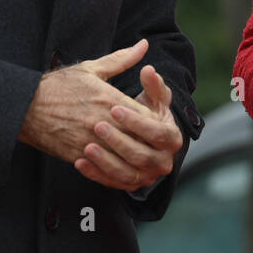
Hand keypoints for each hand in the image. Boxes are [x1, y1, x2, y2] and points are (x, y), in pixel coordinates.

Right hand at [18, 40, 155, 176]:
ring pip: (124, 161)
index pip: (146, 117)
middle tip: (156, 146)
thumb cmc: (58, 85)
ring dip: (136, 162)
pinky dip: (116, 173)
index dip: (155, 123)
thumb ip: (122, 59)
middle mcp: (102, 122)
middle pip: (139, 141)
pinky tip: (121, 169)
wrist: (24, 106)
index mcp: (109, 99)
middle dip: (150, 145)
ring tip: (142, 161)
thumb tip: (144, 45)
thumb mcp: (91, 68)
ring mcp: (90, 141)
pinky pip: (104, 172)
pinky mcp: (78, 156)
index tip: (158, 123)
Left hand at [75, 63, 182, 191]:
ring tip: (87, 147)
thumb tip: (148, 69)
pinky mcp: (129, 184)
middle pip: (143, 156)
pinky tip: (80, 161)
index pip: (159, 133)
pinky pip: (112, 183)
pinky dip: (96, 174)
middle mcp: (163, 160)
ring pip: (127, 173)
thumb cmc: (140, 108)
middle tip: (97, 126)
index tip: (115, 108)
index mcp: (172, 136)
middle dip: (119, 142)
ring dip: (106, 161)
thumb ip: (151, 82)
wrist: (131, 131)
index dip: (137, 121)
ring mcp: (147, 175)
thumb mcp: (148, 94)